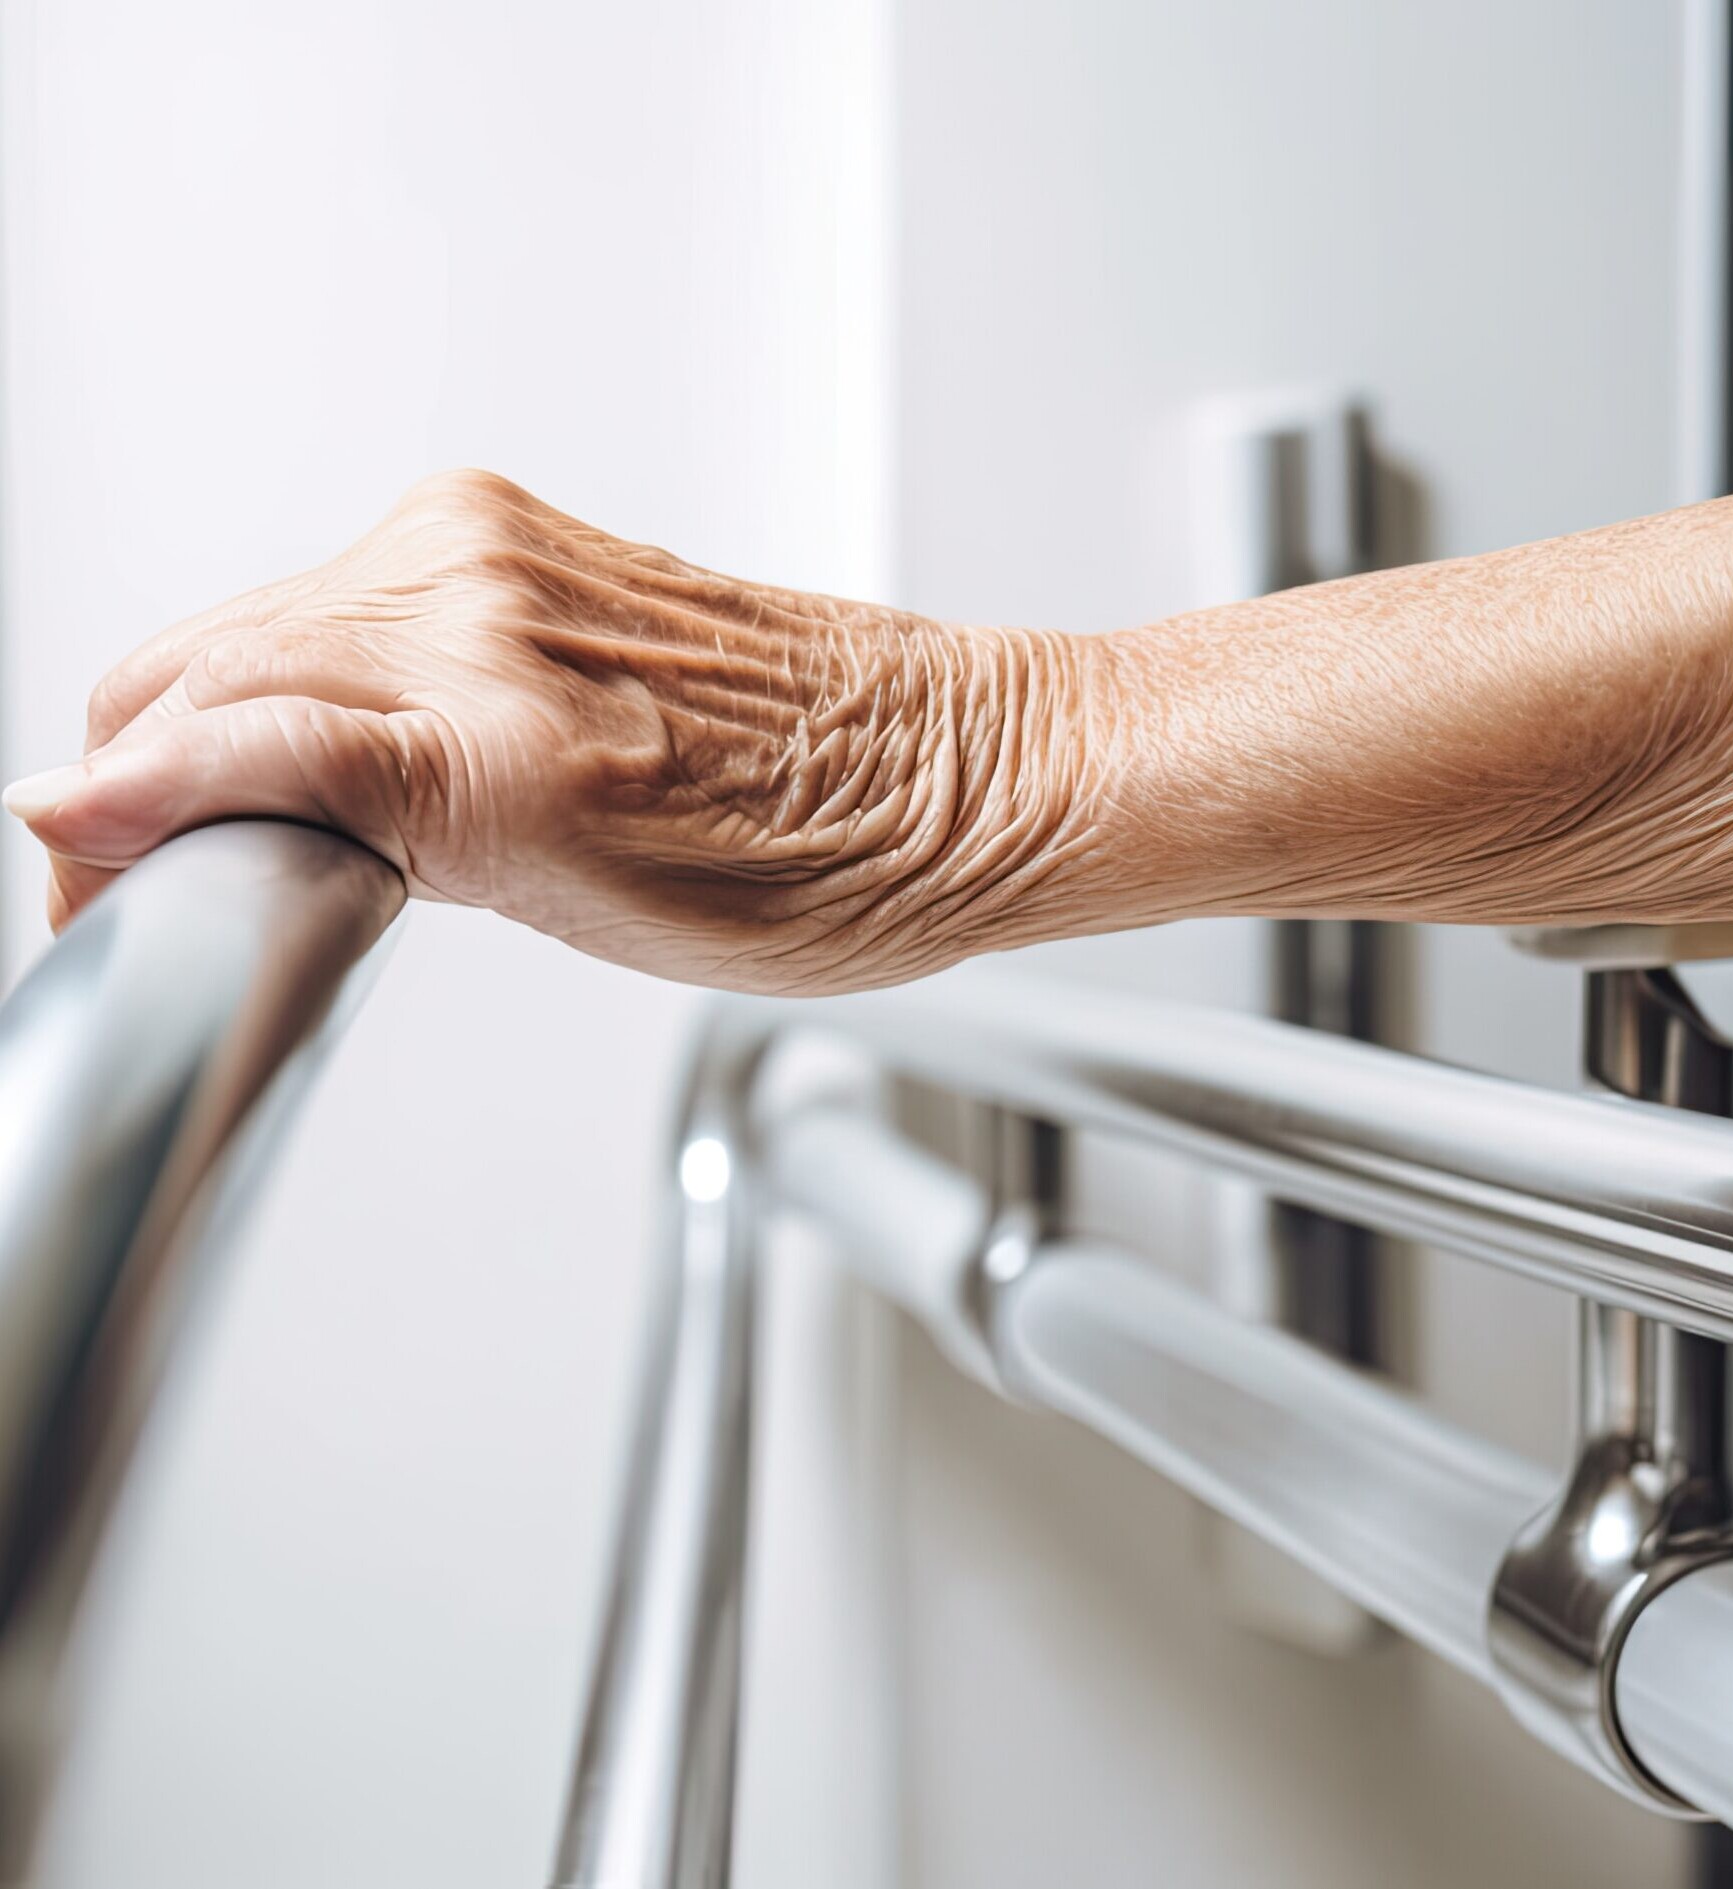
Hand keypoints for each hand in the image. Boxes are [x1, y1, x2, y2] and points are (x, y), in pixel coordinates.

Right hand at [3, 472, 1106, 992]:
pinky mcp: (519, 526)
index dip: (114, 839)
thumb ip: (374, 837)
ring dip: (221, 724)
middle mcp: (476, 608)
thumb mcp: (584, 915)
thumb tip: (195, 807)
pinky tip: (350, 745)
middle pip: (195, 673)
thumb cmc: (827, 875)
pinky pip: (340, 595)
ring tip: (268, 826)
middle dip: (144, 781)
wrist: (959, 777)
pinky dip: (307, 674)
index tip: (94, 902)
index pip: (203, 752)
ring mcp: (495, 549)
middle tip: (166, 885)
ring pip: (254, 628)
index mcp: (497, 737)